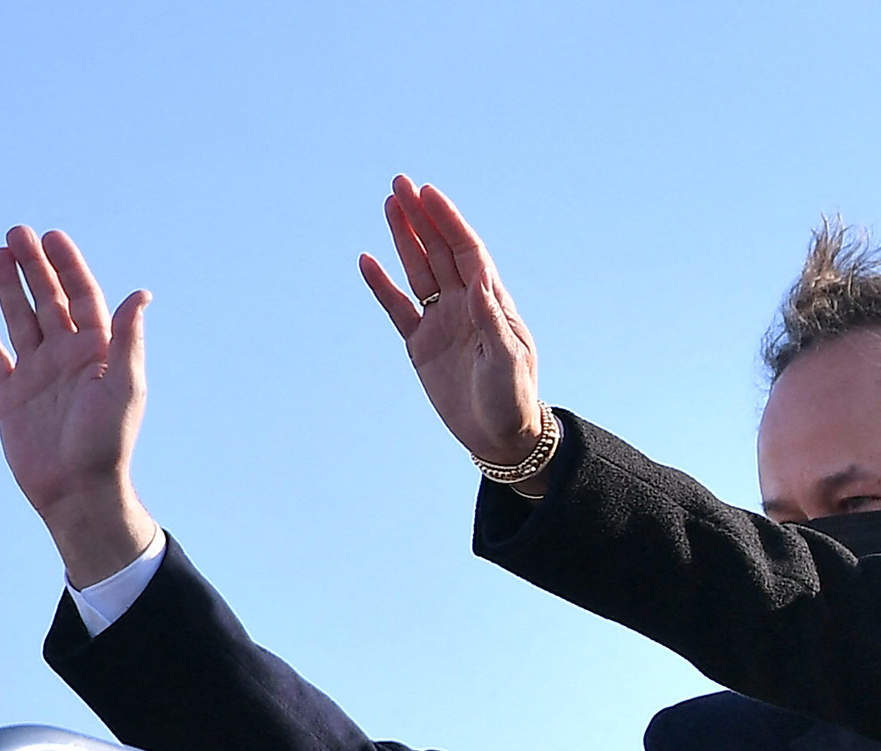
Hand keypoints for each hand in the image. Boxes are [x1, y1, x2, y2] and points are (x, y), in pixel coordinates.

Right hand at [0, 228, 156, 585]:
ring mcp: (38, 376)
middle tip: (16, 233)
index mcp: (98, 353)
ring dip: (9, 289)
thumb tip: (140, 293)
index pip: (82, 298)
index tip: (52, 237)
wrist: (77, 491)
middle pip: (49, 301)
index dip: (68, 266)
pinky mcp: (11, 398)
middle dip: (34, 267)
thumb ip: (127, 339)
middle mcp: (67, 359)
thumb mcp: (124, 386)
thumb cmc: (107, 442)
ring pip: (20, 321)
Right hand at [360, 177, 547, 481]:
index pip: (466, 251)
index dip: (447, 221)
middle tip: (400, 183)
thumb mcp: (507, 359)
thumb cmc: (514, 398)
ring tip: (389, 205)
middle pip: (439, 251)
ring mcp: (441, 323)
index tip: (429, 193)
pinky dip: (382, 286)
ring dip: (404, 239)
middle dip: (422, 217)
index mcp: (490, 302)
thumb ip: (491, 318)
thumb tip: (478, 277)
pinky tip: (367, 260)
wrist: (500, 436)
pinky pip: (397, 308)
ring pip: (418, 271)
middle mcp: (464, 305)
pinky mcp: (421, 345)